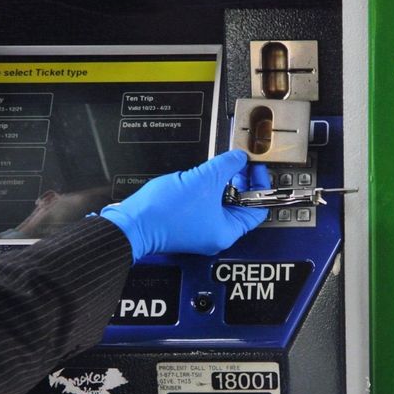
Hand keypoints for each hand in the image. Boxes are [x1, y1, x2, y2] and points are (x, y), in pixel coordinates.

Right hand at [101, 150, 268, 259]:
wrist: (133, 222)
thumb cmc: (165, 211)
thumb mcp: (205, 179)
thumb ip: (227, 165)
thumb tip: (239, 157)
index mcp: (227, 232)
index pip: (258, 209)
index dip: (260, 185)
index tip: (256, 168)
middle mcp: (216, 236)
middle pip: (241, 206)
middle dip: (242, 182)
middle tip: (240, 164)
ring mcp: (201, 231)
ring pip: (223, 204)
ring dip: (224, 184)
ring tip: (221, 168)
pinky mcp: (188, 224)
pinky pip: (207, 205)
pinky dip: (209, 190)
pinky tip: (205, 177)